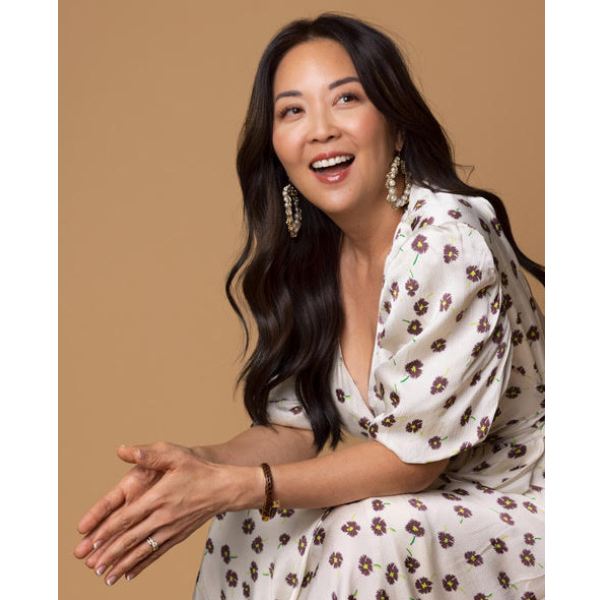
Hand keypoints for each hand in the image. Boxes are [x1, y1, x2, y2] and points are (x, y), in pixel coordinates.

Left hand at [74, 442, 255, 585]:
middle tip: (91, 566)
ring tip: (106, 577)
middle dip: (110, 554)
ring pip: (143, 550)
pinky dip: (141, 565)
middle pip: (132, 539)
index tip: (92, 541)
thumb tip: (124, 450)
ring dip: (122, 564)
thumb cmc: (199, 469)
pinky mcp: (179, 536)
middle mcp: (164, 517)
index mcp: (159, 497)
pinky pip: (157, 553)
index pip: (128, 517)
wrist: (224, 488)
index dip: (108, 530)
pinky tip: (129, 574)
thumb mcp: (175, 454)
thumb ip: (149, 454)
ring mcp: (172, 529)